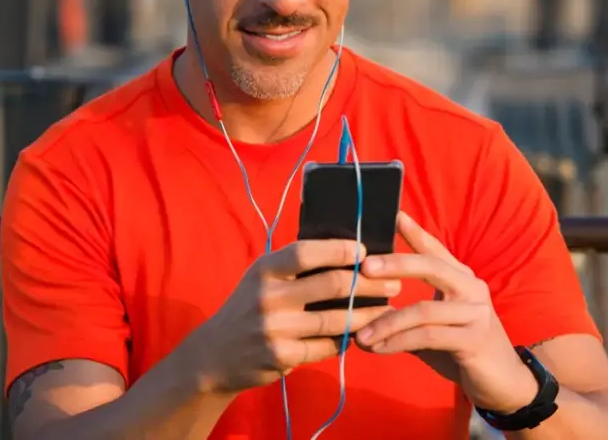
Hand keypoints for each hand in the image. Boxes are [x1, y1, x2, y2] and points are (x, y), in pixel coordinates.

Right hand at [186, 239, 399, 394]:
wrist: (213, 356)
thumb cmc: (248, 307)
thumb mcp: (262, 278)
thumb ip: (294, 266)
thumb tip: (347, 251)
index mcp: (265, 269)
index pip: (307, 252)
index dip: (340, 250)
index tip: (366, 252)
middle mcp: (268, 296)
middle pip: (331, 284)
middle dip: (369, 283)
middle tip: (394, 283)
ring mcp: (275, 329)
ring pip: (336, 319)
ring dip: (367, 314)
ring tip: (388, 309)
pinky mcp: (282, 357)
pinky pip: (326, 346)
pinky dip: (346, 339)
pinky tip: (360, 333)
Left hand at [354, 213, 537, 413]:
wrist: (504, 382)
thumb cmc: (463, 349)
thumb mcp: (436, 326)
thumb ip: (409, 315)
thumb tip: (367, 313)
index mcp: (462, 279)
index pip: (436, 250)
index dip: (416, 233)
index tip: (394, 215)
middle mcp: (472, 289)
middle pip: (432, 266)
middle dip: (396, 264)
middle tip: (365, 267)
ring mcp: (476, 313)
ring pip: (424, 310)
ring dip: (387, 323)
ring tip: (361, 335)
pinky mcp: (474, 340)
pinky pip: (428, 337)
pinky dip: (399, 343)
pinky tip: (380, 349)